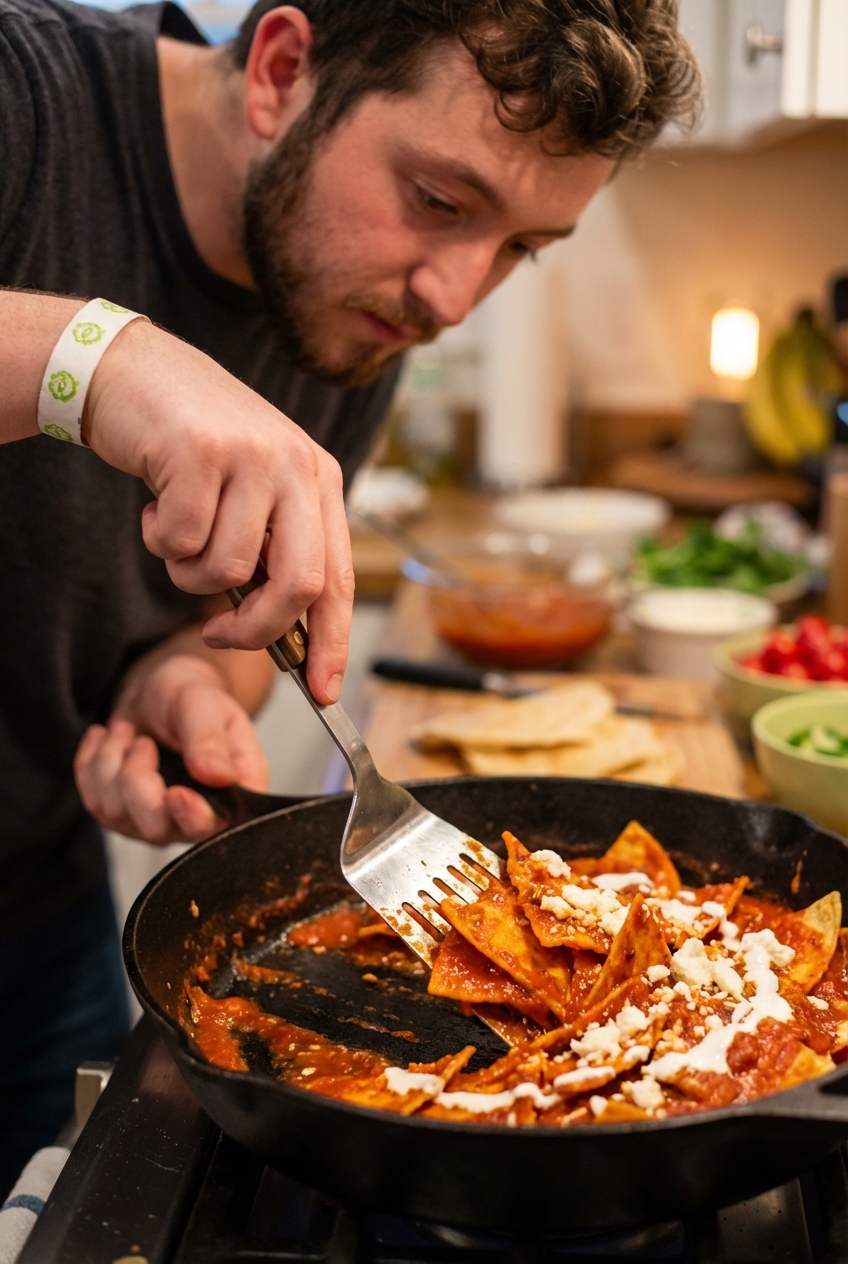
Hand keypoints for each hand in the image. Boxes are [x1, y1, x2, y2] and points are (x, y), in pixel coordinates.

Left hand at [74, 655, 269, 844]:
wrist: (158, 693)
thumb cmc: (189, 699)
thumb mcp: (204, 704)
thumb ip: (210, 740)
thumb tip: (220, 776)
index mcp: (232, 794)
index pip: (215, 827)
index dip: (191, 817)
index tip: (175, 792)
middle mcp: (196, 817)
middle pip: (157, 829)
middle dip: (136, 779)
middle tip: (143, 742)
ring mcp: (157, 822)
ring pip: (116, 814)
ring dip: (111, 763)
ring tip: (126, 733)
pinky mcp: (122, 816)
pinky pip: (92, 803)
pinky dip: (91, 763)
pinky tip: (108, 740)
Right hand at [84, 320, 352, 702]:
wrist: (135, 374)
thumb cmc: (194, 448)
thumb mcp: (254, 492)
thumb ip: (275, 550)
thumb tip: (285, 636)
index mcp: (320, 479)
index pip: (339, 578)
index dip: (332, 641)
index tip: (323, 690)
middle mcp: (297, 465)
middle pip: (298, 585)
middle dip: (257, 629)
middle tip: (219, 633)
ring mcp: (252, 456)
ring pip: (228, 570)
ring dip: (189, 574)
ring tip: (176, 535)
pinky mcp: (201, 452)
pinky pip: (182, 543)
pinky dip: (160, 542)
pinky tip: (155, 508)